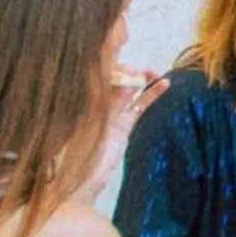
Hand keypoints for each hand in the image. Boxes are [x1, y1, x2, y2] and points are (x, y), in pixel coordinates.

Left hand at [77, 69, 166, 203]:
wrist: (79, 181)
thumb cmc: (72, 152)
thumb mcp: (79, 121)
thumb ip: (95, 100)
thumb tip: (118, 80)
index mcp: (81, 99)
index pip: (96, 74)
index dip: (108, 63)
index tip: (119, 55)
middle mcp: (95, 103)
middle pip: (113, 78)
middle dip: (126, 69)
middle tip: (138, 69)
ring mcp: (110, 113)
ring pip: (129, 90)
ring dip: (141, 79)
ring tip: (154, 72)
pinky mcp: (124, 125)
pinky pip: (139, 105)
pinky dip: (151, 95)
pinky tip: (163, 84)